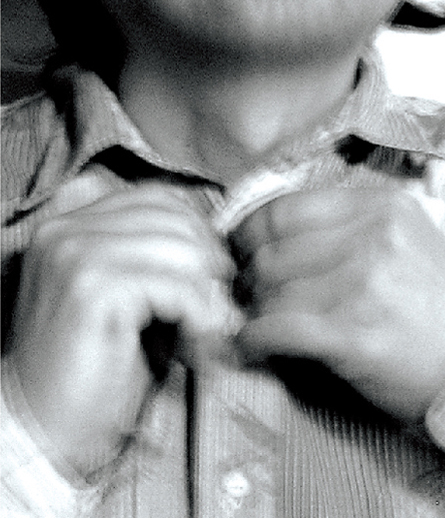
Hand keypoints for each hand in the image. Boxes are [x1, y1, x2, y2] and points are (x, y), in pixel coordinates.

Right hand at [5, 184, 237, 478]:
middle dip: (207, 262)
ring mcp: (74, 255)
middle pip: (175, 219)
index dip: (196, 232)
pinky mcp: (90, 289)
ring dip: (206, 292)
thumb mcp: (129, 292)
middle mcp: (66, 230)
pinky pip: (176, 284)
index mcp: (70, 222)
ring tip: (202, 326)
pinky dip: (198, 312)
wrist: (43, 429)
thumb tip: (219, 242)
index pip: (158, 198)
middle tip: (216, 304)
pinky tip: (194, 338)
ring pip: (181, 248)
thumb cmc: (94, 363)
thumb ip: (158, 252)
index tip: (213, 272)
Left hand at [230, 186, 444, 421]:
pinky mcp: (353, 334)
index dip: (249, 232)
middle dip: (249, 277)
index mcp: (381, 205)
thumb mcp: (404, 237)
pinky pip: (278, 329)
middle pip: (271, 250)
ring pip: (271, 291)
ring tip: (257, 323)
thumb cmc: (434, 301)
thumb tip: (269, 233)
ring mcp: (364, 284)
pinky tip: (252, 346)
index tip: (240, 252)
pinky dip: (254, 340)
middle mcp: (373, 236)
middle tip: (247, 295)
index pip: (285, 208)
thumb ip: (348, 225)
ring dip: (254, 312)